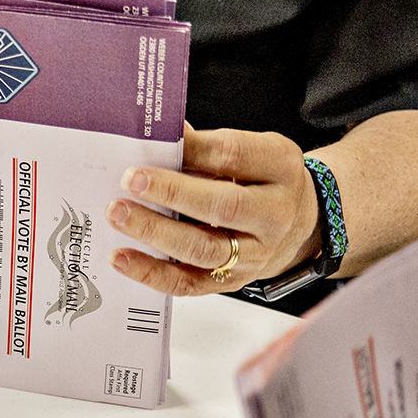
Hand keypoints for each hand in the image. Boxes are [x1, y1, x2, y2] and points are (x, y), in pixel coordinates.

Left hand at [106, 126, 318, 296]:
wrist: (299, 226)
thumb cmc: (264, 182)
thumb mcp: (252, 152)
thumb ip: (207, 146)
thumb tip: (158, 134)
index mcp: (280, 168)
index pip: (234, 155)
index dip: (192, 149)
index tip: (155, 142)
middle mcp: (274, 214)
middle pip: (222, 207)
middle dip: (171, 193)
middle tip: (130, 181)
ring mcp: (255, 254)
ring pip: (202, 249)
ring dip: (155, 233)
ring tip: (118, 216)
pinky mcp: (231, 282)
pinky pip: (188, 283)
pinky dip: (152, 272)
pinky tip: (123, 257)